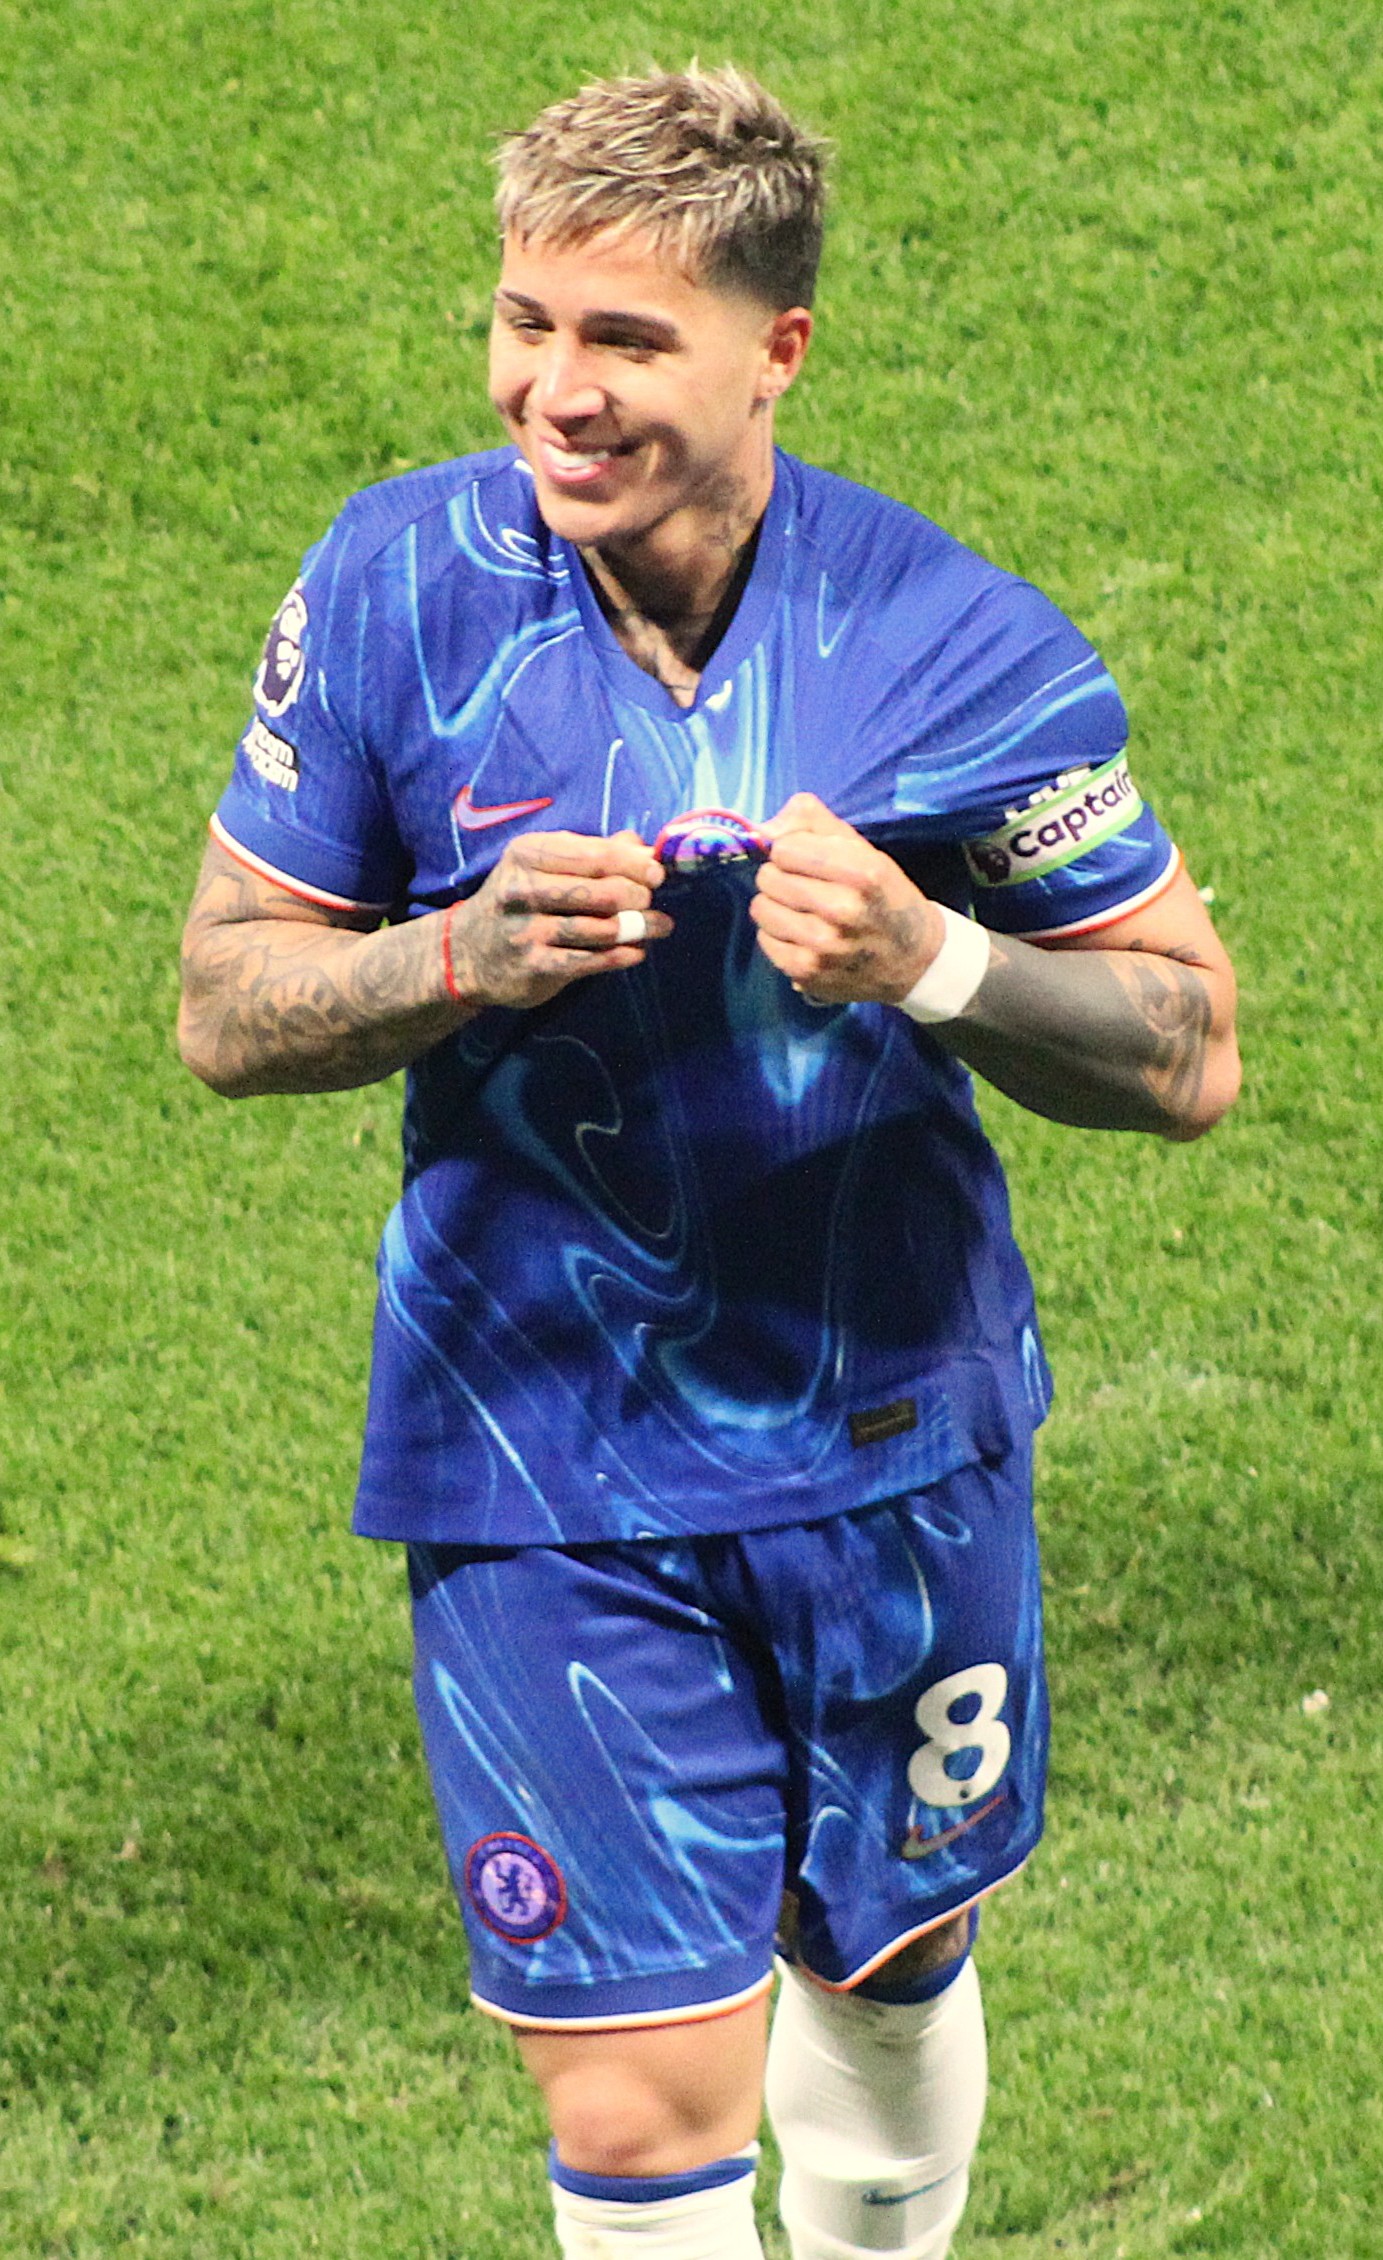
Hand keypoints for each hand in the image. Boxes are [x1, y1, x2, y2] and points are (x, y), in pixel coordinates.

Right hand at [447, 829, 671, 1009]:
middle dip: (638, 896)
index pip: (595, 855)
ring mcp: (528, 931)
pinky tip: (636, 951)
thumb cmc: (518, 900)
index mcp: (527, 854)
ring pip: (602, 928)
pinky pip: (592, 961)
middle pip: (603, 891)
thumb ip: (591, 853)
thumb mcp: (541, 864)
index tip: (657, 873)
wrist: (467, 952)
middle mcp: (523, 889)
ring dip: (640, 927)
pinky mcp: (535, 967)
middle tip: (650, 900)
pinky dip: (622, 955)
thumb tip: (643, 847)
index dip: (635, 865)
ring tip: (660, 926)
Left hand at [749, 794, 942, 1004]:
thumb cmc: (883, 896)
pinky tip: (801, 935)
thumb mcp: (862, 848)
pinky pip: (764, 940)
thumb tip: (763, 829)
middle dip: (781, 876)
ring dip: (776, 906)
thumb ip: (812, 821)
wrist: (914, 960)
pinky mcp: (807, 972)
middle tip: (803, 886)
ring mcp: (824, 946)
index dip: (791, 850)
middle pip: (769, 877)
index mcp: (862, 872)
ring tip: (802, 911)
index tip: (804, 859)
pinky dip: (777, 935)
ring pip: (761, 908)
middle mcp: (843, 910)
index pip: (785, 848)